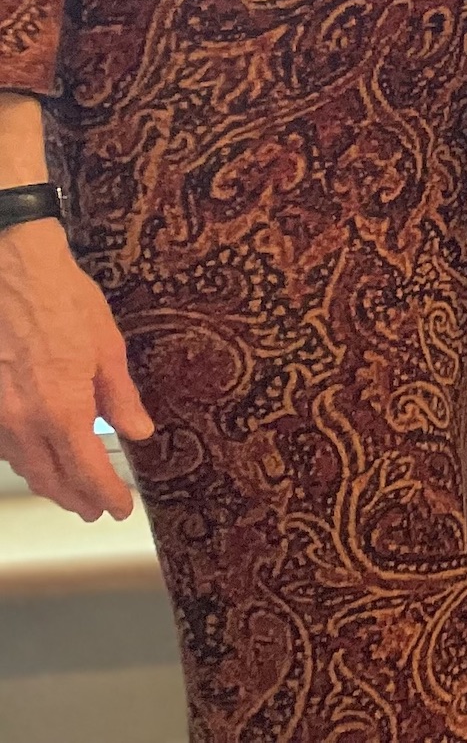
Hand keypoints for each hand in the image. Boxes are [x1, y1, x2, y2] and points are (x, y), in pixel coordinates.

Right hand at [0, 220, 150, 520]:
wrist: (9, 272)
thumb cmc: (62, 302)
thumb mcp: (108, 347)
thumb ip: (121, 397)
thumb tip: (139, 431)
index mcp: (62, 410)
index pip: (87, 471)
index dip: (106, 495)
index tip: (121, 509)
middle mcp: (24, 422)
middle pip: (51, 478)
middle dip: (77, 498)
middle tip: (97, 510)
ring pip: (24, 466)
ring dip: (50, 483)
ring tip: (72, 491)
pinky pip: (6, 447)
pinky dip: (26, 460)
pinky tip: (40, 458)